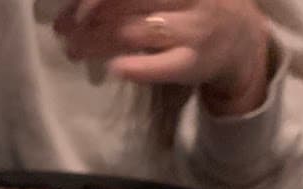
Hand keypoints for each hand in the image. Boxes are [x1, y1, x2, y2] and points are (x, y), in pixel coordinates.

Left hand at [54, 0, 270, 115]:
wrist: (239, 39)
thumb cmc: (192, 6)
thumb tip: (83, 2)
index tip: (74, 4)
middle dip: (91, 12)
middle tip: (63, 26)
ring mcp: (193, 27)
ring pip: (139, 29)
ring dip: (100, 41)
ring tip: (73, 49)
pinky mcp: (194, 62)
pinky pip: (164, 65)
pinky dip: (139, 67)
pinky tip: (115, 68)